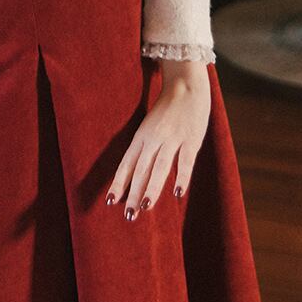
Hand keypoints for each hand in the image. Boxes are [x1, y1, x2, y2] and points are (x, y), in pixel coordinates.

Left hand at [106, 61, 210, 219]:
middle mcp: (153, 140)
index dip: (119, 183)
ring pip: (160, 168)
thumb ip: (144, 150)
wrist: (186, 86)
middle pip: (141, 170)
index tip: (110, 202)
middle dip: (133, 193)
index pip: (126, 164)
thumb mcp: (149, 128)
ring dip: (152, 188)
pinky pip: (185, 162)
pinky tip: (177, 193)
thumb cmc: (166, 111)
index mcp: (141, 137)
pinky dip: (181, 177)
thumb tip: (135, 175)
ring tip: (145, 206)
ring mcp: (172, 140)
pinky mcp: (191, 140)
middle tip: (128, 215)